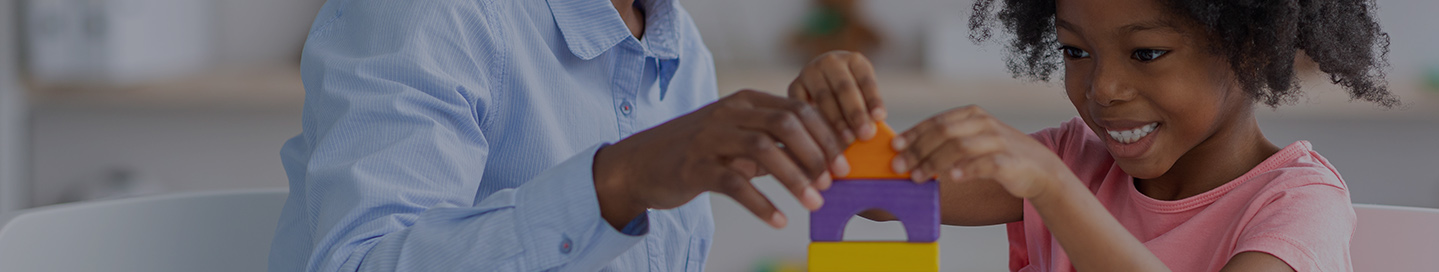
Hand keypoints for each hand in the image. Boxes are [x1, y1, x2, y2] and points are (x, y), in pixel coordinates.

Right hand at [594, 90, 850, 228]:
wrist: (640, 164)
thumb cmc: (698, 152)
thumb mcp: (738, 140)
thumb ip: (773, 145)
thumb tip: (820, 160)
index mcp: (745, 102)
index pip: (797, 109)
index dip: (825, 136)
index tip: (842, 163)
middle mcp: (729, 113)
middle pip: (786, 124)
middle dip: (816, 154)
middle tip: (831, 182)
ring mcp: (711, 138)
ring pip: (764, 150)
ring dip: (795, 179)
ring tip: (814, 203)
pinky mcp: (695, 167)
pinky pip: (736, 184)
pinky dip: (761, 204)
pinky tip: (778, 221)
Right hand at [789, 51, 885, 143]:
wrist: (821, 89)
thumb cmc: (850, 99)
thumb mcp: (863, 96)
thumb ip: (868, 110)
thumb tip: (873, 132)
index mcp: (854, 61)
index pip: (866, 80)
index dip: (873, 99)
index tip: (880, 117)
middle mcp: (831, 61)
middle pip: (844, 88)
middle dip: (856, 113)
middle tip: (865, 134)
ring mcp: (810, 72)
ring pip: (824, 97)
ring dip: (837, 120)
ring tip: (848, 140)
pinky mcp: (794, 85)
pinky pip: (803, 104)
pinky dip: (812, 120)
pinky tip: (821, 137)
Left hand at [890, 106, 1069, 199]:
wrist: (1041, 170)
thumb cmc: (998, 156)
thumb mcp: (973, 141)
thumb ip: (946, 142)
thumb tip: (907, 153)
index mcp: (971, 115)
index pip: (936, 121)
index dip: (913, 134)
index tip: (894, 147)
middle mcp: (983, 124)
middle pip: (944, 133)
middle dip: (918, 150)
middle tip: (899, 167)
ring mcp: (997, 140)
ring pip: (960, 146)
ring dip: (934, 162)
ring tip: (917, 177)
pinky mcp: (1009, 160)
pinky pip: (985, 163)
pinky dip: (967, 170)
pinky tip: (952, 178)